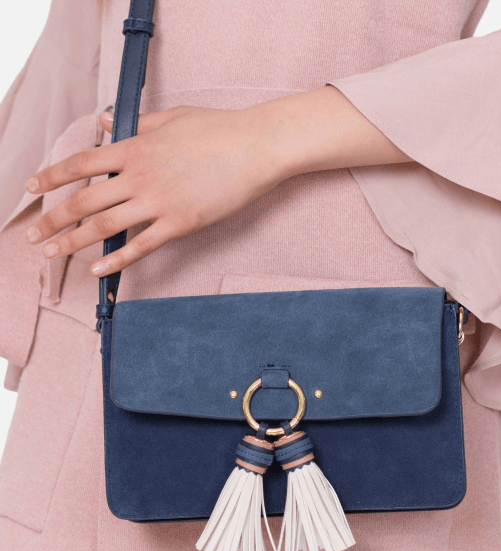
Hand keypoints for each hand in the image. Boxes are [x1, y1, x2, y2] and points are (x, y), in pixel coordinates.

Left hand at [25, 105, 287, 275]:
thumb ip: (137, 123)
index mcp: (135, 147)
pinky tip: (96, 270)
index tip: (32, 187)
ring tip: (51, 254)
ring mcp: (158, 202)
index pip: (81, 164)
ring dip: (71, 242)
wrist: (256, 147)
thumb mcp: (172, 117)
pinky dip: (115, 260)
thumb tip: (107, 121)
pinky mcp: (180, 223)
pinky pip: (140, 246)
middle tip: (34, 236)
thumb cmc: (219, 130)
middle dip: (52, 220)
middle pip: (83, 201)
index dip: (51, 177)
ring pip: (103, 227)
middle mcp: (139, 176)